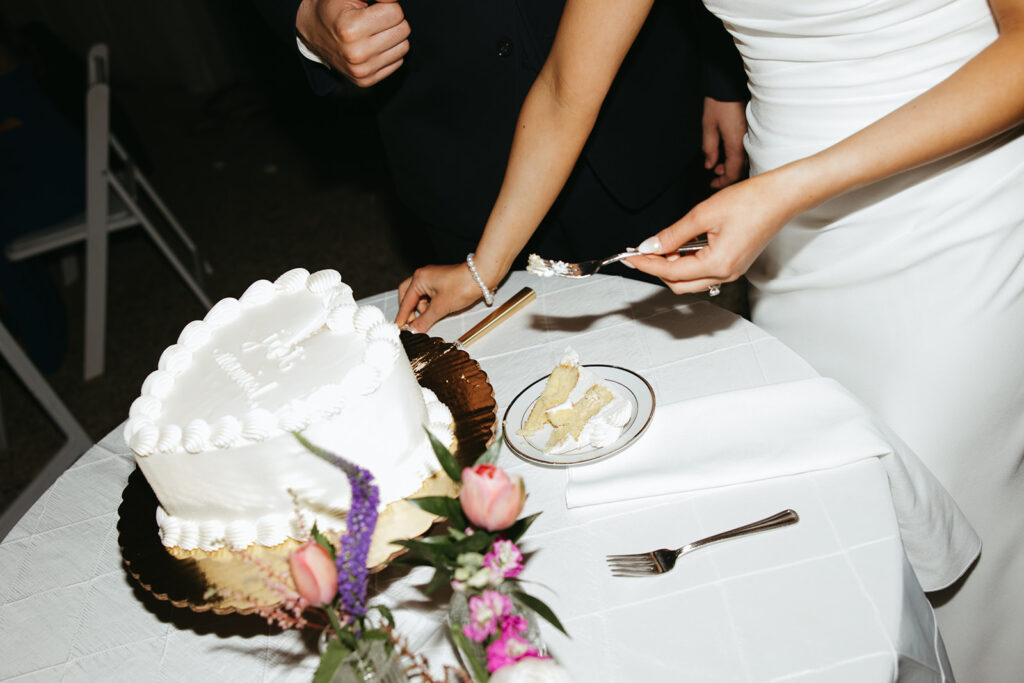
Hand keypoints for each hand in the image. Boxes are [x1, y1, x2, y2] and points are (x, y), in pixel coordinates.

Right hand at [296, 0, 409, 86]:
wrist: (313, 31)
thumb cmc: (333, 7)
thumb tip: (395, 0)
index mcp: (350, 30)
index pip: (395, 12)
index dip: (387, 5)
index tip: (372, 7)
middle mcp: (356, 54)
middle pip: (403, 30)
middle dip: (392, 20)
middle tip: (373, 19)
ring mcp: (361, 71)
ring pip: (404, 47)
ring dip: (393, 36)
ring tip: (373, 32)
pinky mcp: (366, 81)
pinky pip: (398, 61)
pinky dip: (389, 51)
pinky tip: (372, 45)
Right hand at [395, 263, 483, 332]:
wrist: (482, 277)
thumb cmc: (463, 285)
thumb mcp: (441, 307)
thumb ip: (425, 320)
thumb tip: (414, 330)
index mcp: (419, 279)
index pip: (405, 301)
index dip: (402, 317)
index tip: (399, 328)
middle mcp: (423, 276)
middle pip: (408, 296)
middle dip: (409, 311)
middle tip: (412, 324)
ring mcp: (432, 278)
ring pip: (420, 297)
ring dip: (422, 310)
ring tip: (428, 320)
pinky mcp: (441, 283)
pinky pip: (429, 296)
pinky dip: (430, 306)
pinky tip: (436, 314)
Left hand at [628, 166, 799, 293]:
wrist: (781, 197)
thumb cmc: (751, 201)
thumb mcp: (703, 214)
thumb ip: (673, 234)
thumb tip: (650, 246)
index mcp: (718, 264)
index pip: (671, 272)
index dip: (647, 264)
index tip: (629, 256)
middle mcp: (726, 274)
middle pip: (678, 284)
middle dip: (657, 269)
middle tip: (641, 252)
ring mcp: (731, 272)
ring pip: (690, 280)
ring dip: (672, 266)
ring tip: (660, 246)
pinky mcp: (734, 265)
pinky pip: (703, 272)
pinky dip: (687, 263)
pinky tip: (679, 247)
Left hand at [701, 97, 747, 188]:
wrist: (731, 84)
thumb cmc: (719, 103)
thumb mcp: (708, 127)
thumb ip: (709, 149)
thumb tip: (710, 165)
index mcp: (737, 146)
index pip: (733, 174)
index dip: (722, 183)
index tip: (711, 184)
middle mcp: (747, 144)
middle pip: (741, 170)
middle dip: (726, 175)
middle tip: (713, 173)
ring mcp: (752, 137)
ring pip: (745, 161)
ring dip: (731, 166)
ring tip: (718, 162)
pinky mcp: (753, 131)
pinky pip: (747, 151)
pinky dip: (737, 156)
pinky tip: (727, 152)